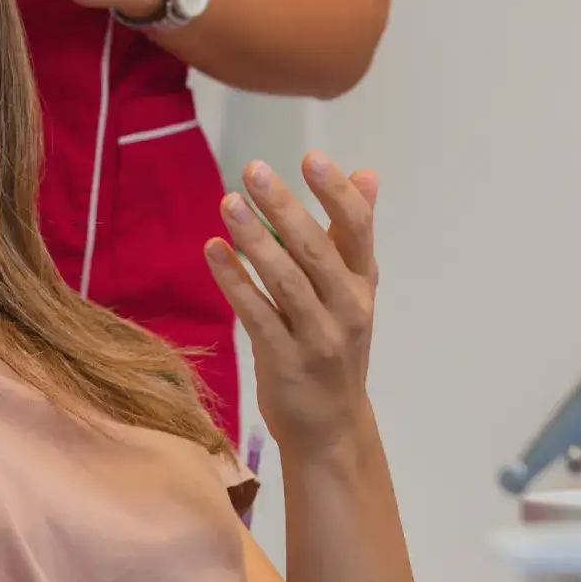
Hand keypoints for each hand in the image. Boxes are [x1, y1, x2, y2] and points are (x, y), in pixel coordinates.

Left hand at [209, 152, 382, 456]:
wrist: (331, 424)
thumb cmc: (336, 343)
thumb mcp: (354, 289)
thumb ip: (352, 233)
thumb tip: (367, 173)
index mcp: (363, 283)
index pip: (357, 230)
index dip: (337, 193)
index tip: (312, 157)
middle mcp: (347, 307)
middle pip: (316, 250)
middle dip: (285, 207)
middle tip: (253, 170)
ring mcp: (318, 336)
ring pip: (285, 281)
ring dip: (255, 240)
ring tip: (227, 202)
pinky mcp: (285, 360)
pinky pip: (257, 315)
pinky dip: (235, 281)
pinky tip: (213, 250)